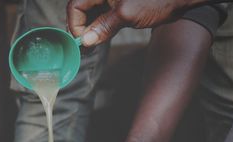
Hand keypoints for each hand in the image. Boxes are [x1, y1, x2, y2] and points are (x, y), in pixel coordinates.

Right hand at [67, 0, 186, 45]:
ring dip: (89, 29)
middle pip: (80, 9)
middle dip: (81, 28)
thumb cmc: (156, 0)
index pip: (76, 6)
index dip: (76, 25)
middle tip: (85, 47)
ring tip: (92, 45)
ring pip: (90, 13)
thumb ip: (103, 27)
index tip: (84, 41)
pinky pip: (100, 14)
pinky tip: (100, 37)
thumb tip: (86, 41)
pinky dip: (98, 26)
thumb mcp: (126, 15)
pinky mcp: (116, 4)